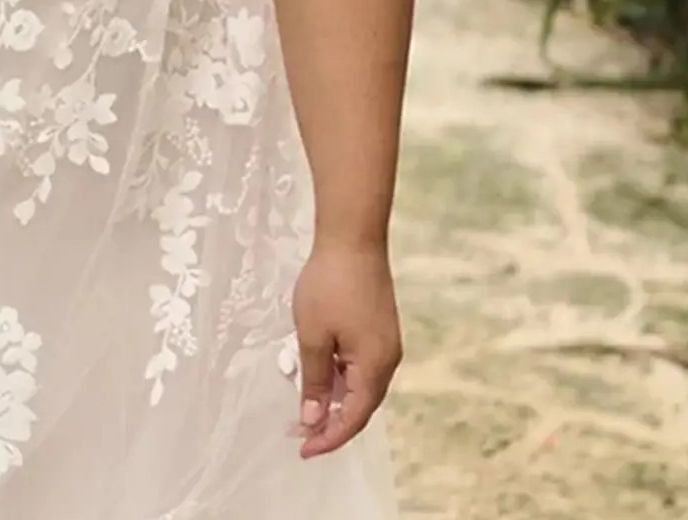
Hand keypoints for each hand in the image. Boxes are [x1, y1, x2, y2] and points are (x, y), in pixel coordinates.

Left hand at [291, 240, 401, 459]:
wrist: (353, 239)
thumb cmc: (329, 285)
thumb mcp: (311, 336)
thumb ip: (313, 381)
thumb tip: (313, 418)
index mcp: (375, 366)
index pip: (354, 417)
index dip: (329, 437)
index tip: (303, 449)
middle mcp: (387, 360)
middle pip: (361, 405)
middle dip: (331, 423)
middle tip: (299, 434)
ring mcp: (385, 344)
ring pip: (360, 386)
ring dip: (334, 400)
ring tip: (303, 409)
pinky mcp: (379, 330)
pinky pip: (360, 366)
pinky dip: (340, 378)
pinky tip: (318, 376)